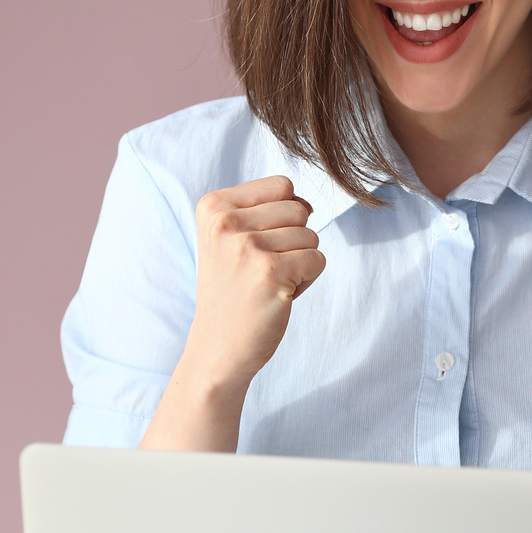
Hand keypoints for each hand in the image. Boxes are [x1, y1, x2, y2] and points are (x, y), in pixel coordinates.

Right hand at [139, 175, 324, 451]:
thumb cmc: (232, 290)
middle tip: (261, 270)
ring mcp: (248, 247)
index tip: (254, 245)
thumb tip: (307, 203)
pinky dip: (307, 280)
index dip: (282, 216)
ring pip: (311, 236)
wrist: (217, 347)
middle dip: (292, 241)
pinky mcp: (271, 272)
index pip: (282, 185)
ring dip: (299, 263)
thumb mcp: (229, 238)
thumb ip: (262, 209)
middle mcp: (227, 222)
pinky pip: (318, 260)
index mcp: (213, 205)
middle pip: (299, 210)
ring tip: (267, 284)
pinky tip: (278, 295)